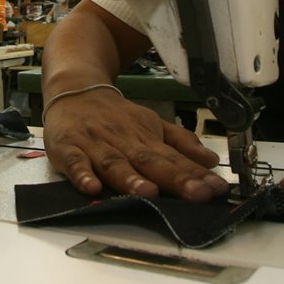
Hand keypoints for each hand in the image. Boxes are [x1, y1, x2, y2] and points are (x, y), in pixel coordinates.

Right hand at [44, 88, 229, 200]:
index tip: (216, 189)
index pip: (174, 158)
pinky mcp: (68, 147)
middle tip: (196, 194)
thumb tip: (211, 161)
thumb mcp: (151, 123)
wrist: (74, 89)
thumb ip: (180, 143)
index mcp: (145, 137)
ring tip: (148, 193)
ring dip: (131, 179)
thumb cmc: (114, 115)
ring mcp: (95, 144)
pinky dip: (81, 174)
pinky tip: (91, 188)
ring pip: (114, 162)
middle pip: (150, 161)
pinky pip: (74, 162)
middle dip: (174, 179)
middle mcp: (123, 140)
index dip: (195, 174)